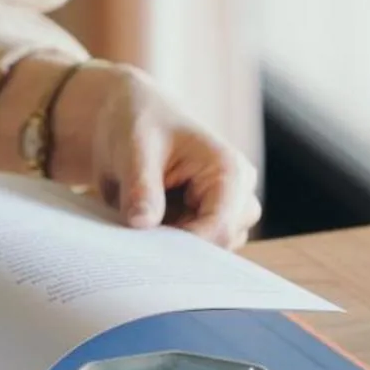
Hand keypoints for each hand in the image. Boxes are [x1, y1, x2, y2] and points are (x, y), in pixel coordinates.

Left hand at [54, 64, 262, 248]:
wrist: (129, 117)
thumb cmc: (137, 124)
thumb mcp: (134, 149)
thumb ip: (141, 187)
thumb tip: (142, 223)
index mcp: (230, 171)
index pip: (221, 229)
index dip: (184, 247)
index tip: (144, 250)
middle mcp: (239, 193)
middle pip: (219, 245)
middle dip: (179, 247)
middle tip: (136, 231)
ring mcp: (227, 210)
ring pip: (208, 252)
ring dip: (173, 244)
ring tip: (140, 217)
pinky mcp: (208, 221)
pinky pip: (194, 250)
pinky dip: (169, 243)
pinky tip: (146, 223)